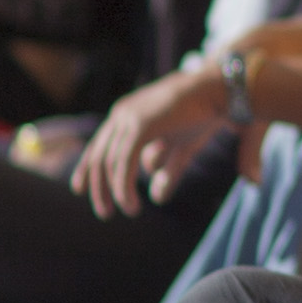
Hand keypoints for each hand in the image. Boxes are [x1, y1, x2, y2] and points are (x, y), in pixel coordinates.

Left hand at [78, 60, 234, 212]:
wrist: (221, 90)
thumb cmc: (204, 113)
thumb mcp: (181, 147)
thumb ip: (167, 170)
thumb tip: (157, 197)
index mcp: (127, 113)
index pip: (99, 144)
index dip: (87, 168)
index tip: (80, 189)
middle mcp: (123, 114)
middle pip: (100, 155)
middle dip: (98, 187)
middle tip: (105, 213)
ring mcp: (130, 117)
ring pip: (110, 162)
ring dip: (115, 191)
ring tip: (129, 211)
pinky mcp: (141, 125)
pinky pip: (124, 162)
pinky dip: (124, 186)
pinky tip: (131, 202)